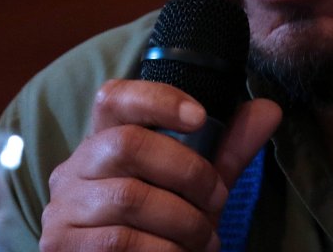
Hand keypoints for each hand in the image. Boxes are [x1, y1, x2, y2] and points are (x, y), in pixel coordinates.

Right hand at [40, 79, 280, 251]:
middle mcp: (75, 167)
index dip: (157, 99)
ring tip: (205, 237)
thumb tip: (270, 109)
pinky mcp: (61, 246)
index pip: (115, 96)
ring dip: (182, 220)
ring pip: (130, 197)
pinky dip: (163, 251)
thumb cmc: (162, 226)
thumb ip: (228, 150)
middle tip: (216, 198)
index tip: (200, 117)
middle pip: (128, 144)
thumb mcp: (196, 186)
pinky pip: (121, 241)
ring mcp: (63, 208)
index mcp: (104, 138)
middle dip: (186, 171)